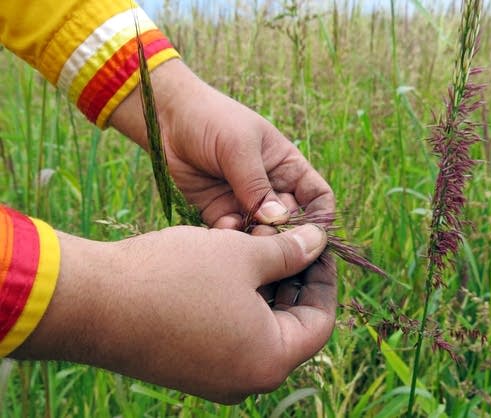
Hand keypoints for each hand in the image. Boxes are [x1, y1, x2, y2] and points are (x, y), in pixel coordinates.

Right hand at [11, 224, 335, 403]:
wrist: (94, 303)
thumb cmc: (176, 276)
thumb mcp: (242, 255)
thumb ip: (289, 252)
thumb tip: (317, 241)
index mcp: (270, 360)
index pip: (320, 322)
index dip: (323, 280)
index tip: (317, 247)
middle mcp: (246, 380)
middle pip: (290, 327)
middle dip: (293, 281)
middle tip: (289, 242)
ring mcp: (215, 377)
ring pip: (258, 329)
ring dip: (264, 289)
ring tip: (258, 246)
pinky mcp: (189, 368)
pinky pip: (230, 335)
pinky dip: (238, 303)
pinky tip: (229, 267)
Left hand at [110, 59, 334, 228]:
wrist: (166, 118)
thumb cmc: (211, 120)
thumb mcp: (239, 147)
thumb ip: (257, 186)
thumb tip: (279, 222)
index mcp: (286, 166)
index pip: (317, 197)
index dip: (320, 217)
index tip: (313, 235)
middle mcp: (270, 187)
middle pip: (291, 222)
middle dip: (285, 234)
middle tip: (271, 237)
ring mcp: (244, 201)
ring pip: (262, 232)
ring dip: (257, 239)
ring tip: (247, 235)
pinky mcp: (218, 211)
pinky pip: (232, 233)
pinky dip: (231, 236)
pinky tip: (223, 228)